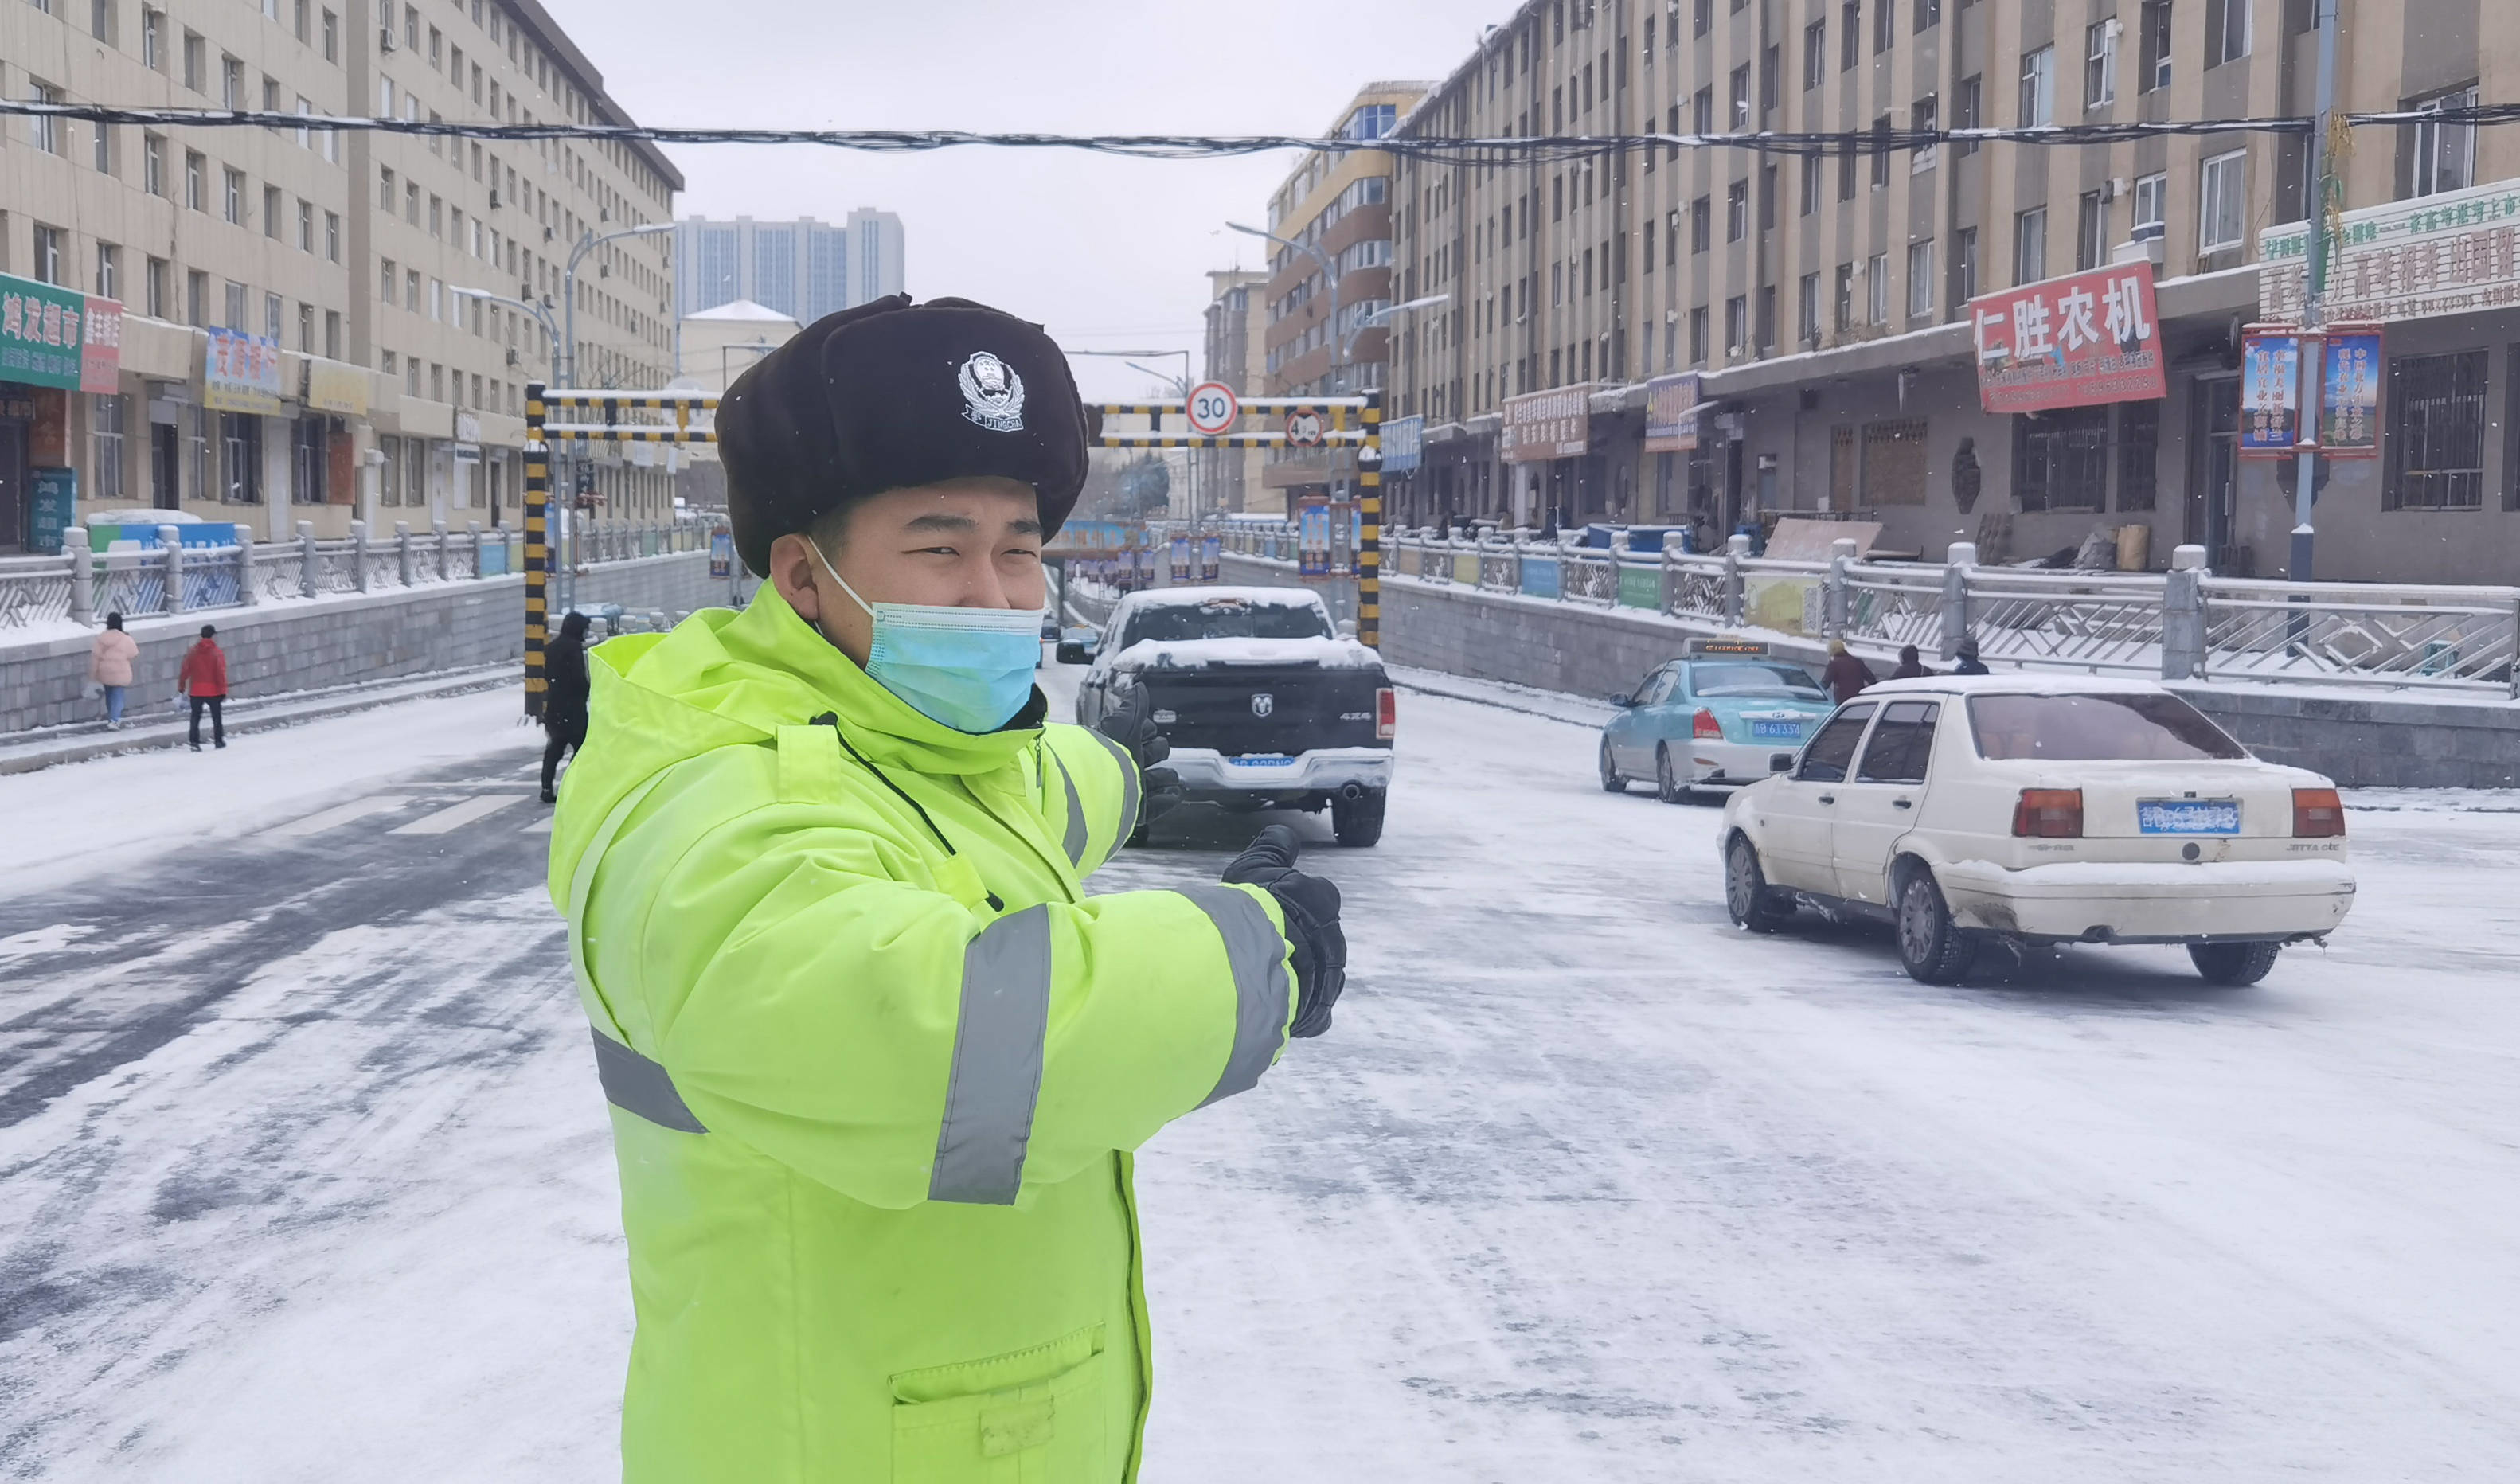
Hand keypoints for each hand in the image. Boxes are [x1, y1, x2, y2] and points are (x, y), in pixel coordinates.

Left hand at [1098, 699, 1181, 820]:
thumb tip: (1140, 687)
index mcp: (1124, 743)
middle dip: (1159, 752)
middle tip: (1147, 756)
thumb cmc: (1107, 752)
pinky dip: (1167, 800)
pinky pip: (1161, 805)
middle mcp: (1130, 764)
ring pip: (1164, 779)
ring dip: (1166, 778)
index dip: (1148, 730)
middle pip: (1159, 753)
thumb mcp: (1122, 725)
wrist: (1096, 786)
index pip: (1147, 733)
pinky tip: (1170, 795)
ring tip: (1161, 779)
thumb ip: (1134, 707)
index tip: (1143, 732)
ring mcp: (1135, 787)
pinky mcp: (1139, 809)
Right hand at [1220, 825, 1345, 1037]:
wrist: (1256, 963)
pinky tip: (1272, 1005)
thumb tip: (1284, 833)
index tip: (1274, 910)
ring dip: (1295, 975)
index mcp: (1322, 900)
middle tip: (1266, 945)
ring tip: (1264, 977)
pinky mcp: (1319, 1012)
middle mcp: (1334, 938)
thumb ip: (1273, 847)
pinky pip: (1311, 1011)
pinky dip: (1295, 1008)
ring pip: (1315, 975)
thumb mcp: (1257, 865)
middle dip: (1296, 942)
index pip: (1315, 897)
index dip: (1292, 903)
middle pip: (1317, 939)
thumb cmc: (1255, 908)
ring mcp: (1330, 978)